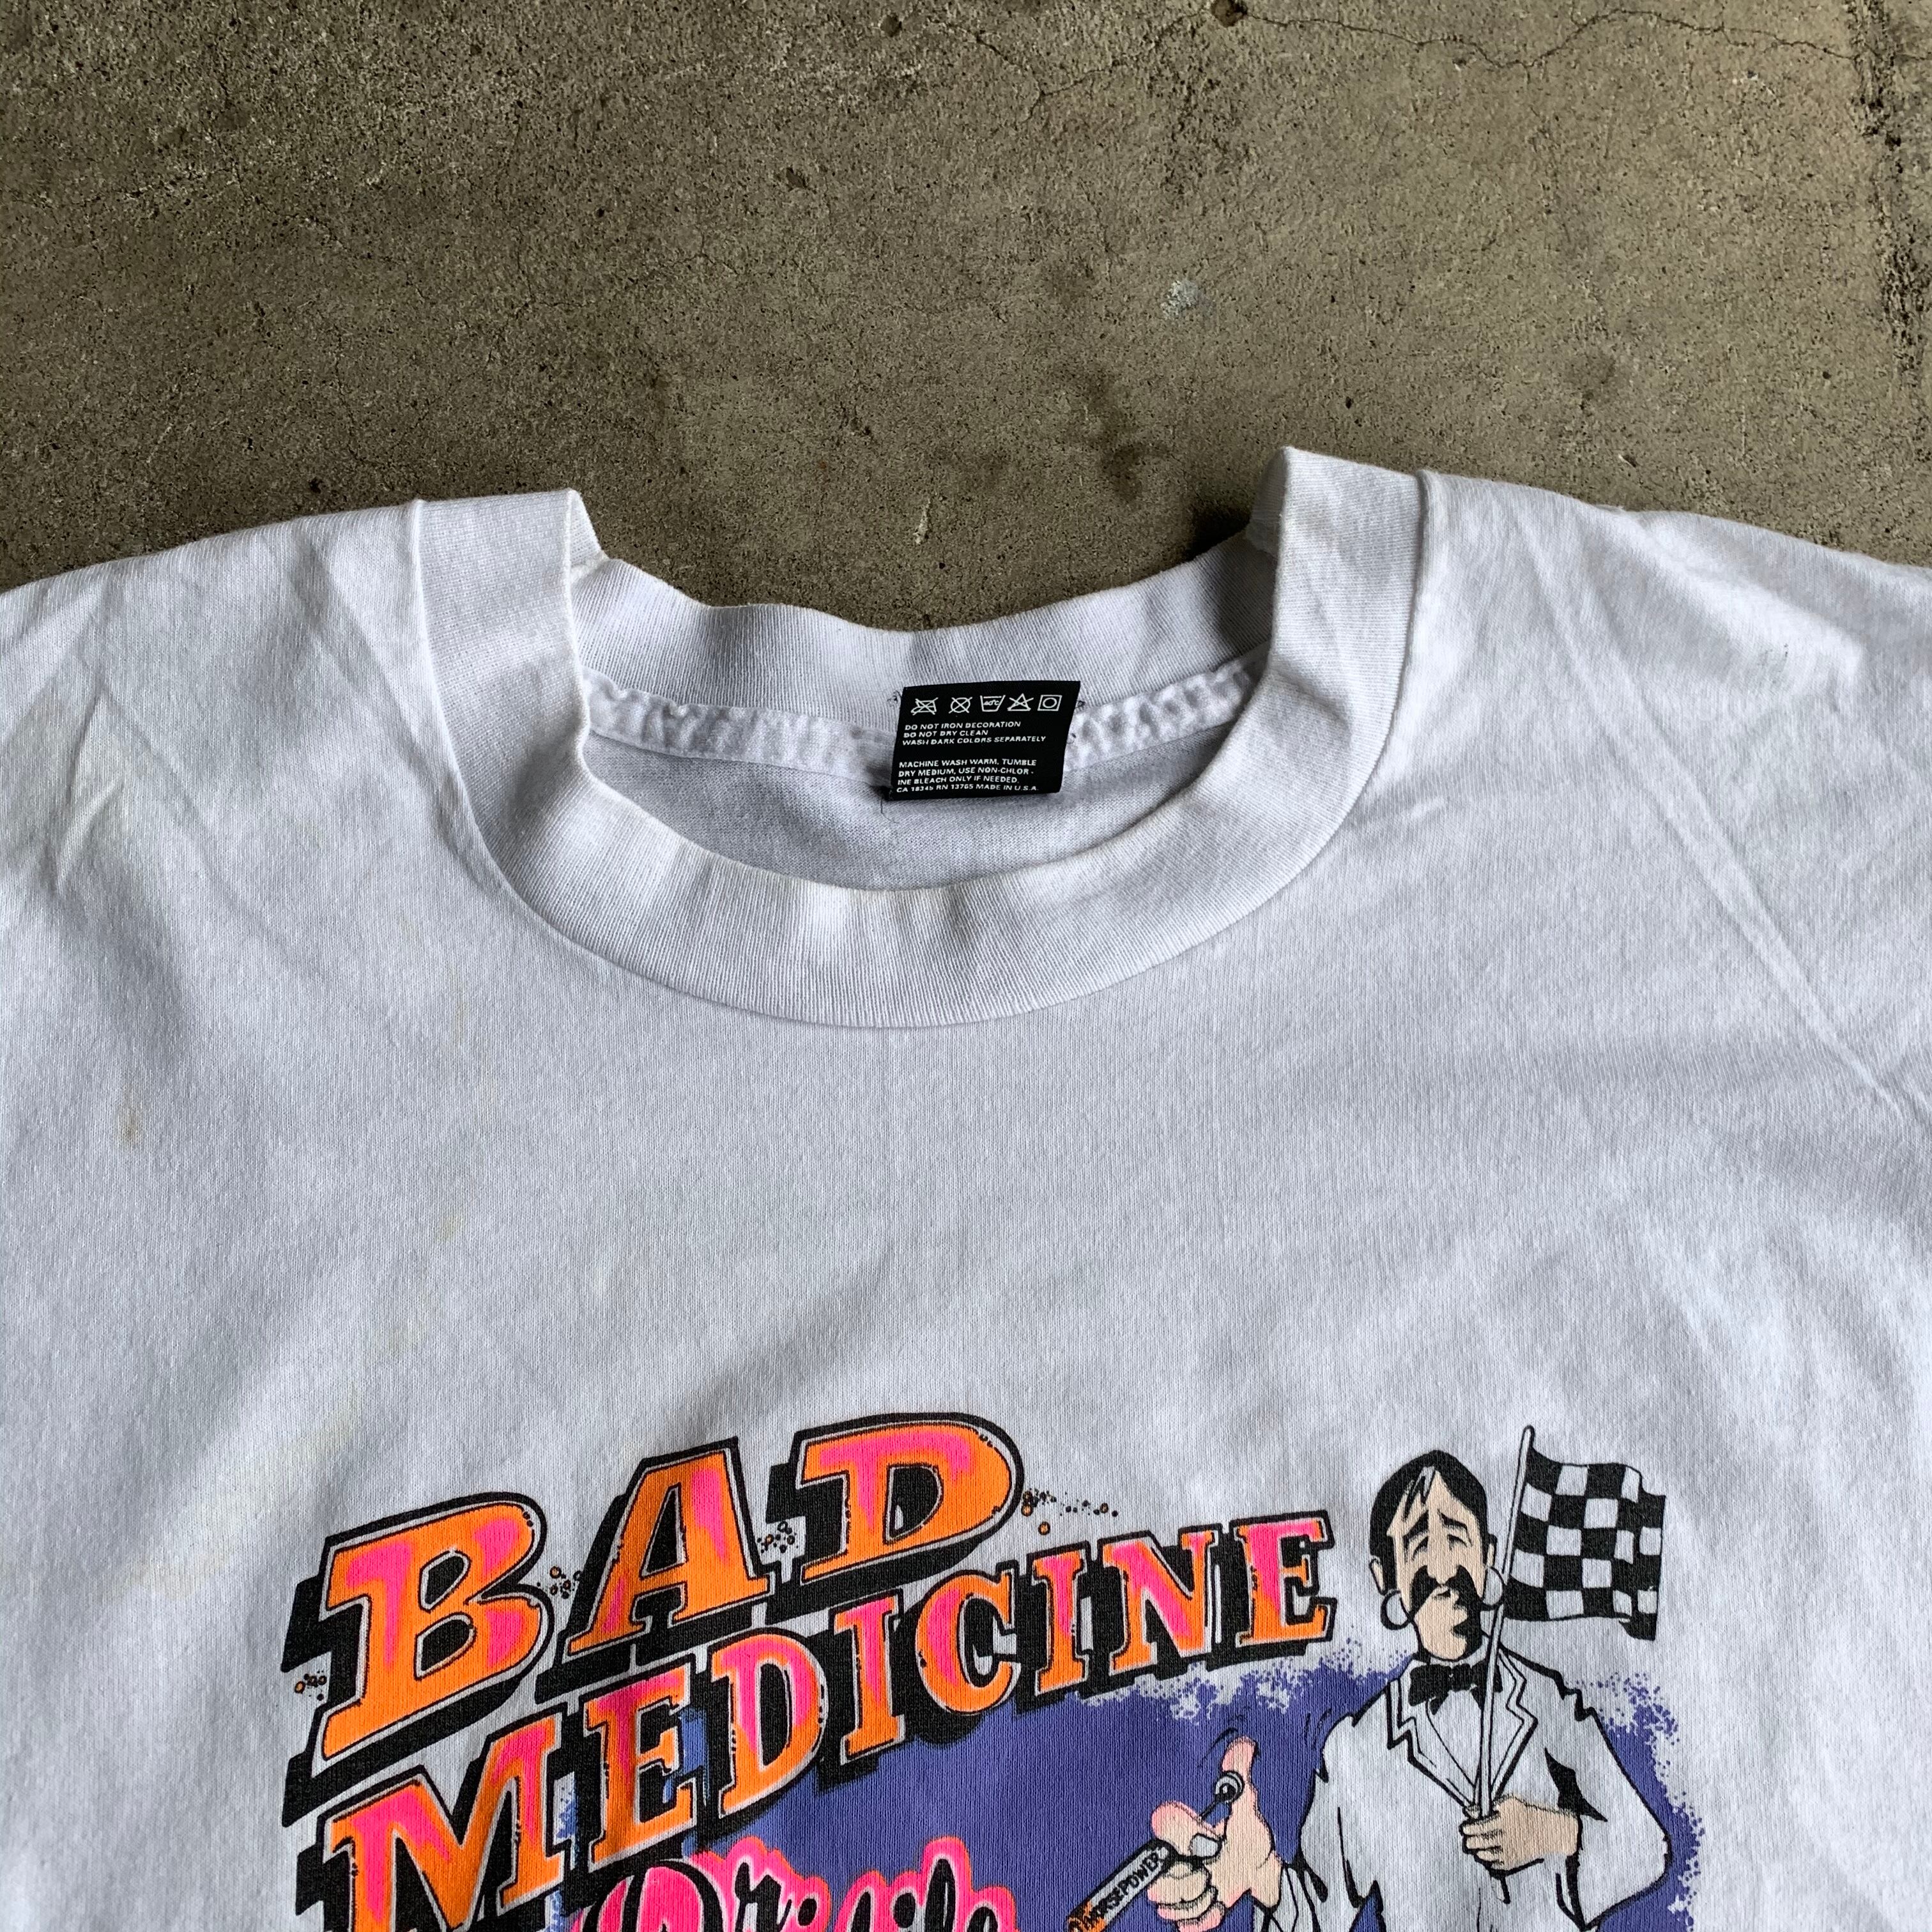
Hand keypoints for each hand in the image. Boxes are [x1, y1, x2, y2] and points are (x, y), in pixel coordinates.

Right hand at [1147, 1738, 1282, 1931]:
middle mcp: (1170, 1858)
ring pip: (1168, 1906)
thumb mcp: (1247, 1807)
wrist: (1258, 1865)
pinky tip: (1219, 1905)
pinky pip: (1183, 1924)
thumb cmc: (1248, 1834)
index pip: (1163, 1824)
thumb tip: (1246, 1745)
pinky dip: (1203, 1919)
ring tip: (1218, 1889)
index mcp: (1179, 1827)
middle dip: (1191, 1882)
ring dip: (1198, 1902)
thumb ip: (1240, 1777)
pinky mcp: (1186, 1910)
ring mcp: (1176, 1885)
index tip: (1213, 1844)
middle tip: (1214, 1874)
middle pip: (1158, 1882)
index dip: (1186, 1837)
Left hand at [1460, 1797, 1579, 1874]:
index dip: (1470, 1828)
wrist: (1547, 1830)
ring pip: (1488, 1855)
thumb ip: (1489, 1806)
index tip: (1464, 1829)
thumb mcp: (1509, 1802)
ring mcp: (1511, 1851)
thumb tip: (1470, 1811)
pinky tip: (1488, 1858)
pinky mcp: (1515, 1861)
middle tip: (1467, 1841)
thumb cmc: (1525, 1811)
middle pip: (1483, 1842)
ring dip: (1479, 1853)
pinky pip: (1498, 1865)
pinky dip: (1491, 1862)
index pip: (1481, 1827)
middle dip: (1472, 1842)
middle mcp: (1506, 1838)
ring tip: (1476, 1850)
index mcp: (1504, 1821)